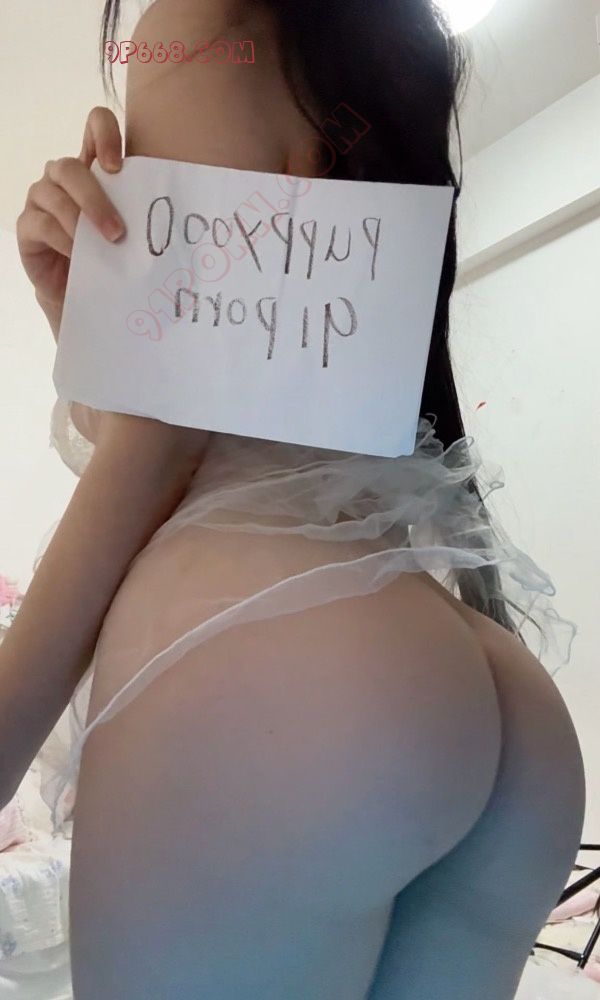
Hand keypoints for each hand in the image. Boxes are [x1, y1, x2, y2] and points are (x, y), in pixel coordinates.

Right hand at [16, 107, 126, 338]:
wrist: (85, 291)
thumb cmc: (111, 254)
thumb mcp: (130, 229)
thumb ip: (142, 210)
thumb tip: (181, 214)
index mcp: (93, 167)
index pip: (95, 125)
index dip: (104, 133)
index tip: (118, 165)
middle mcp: (64, 176)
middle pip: (72, 167)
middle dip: (96, 199)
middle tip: (118, 232)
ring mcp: (42, 198)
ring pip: (55, 194)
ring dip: (82, 221)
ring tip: (105, 246)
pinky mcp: (28, 225)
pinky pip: (42, 224)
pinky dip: (63, 238)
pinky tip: (78, 254)